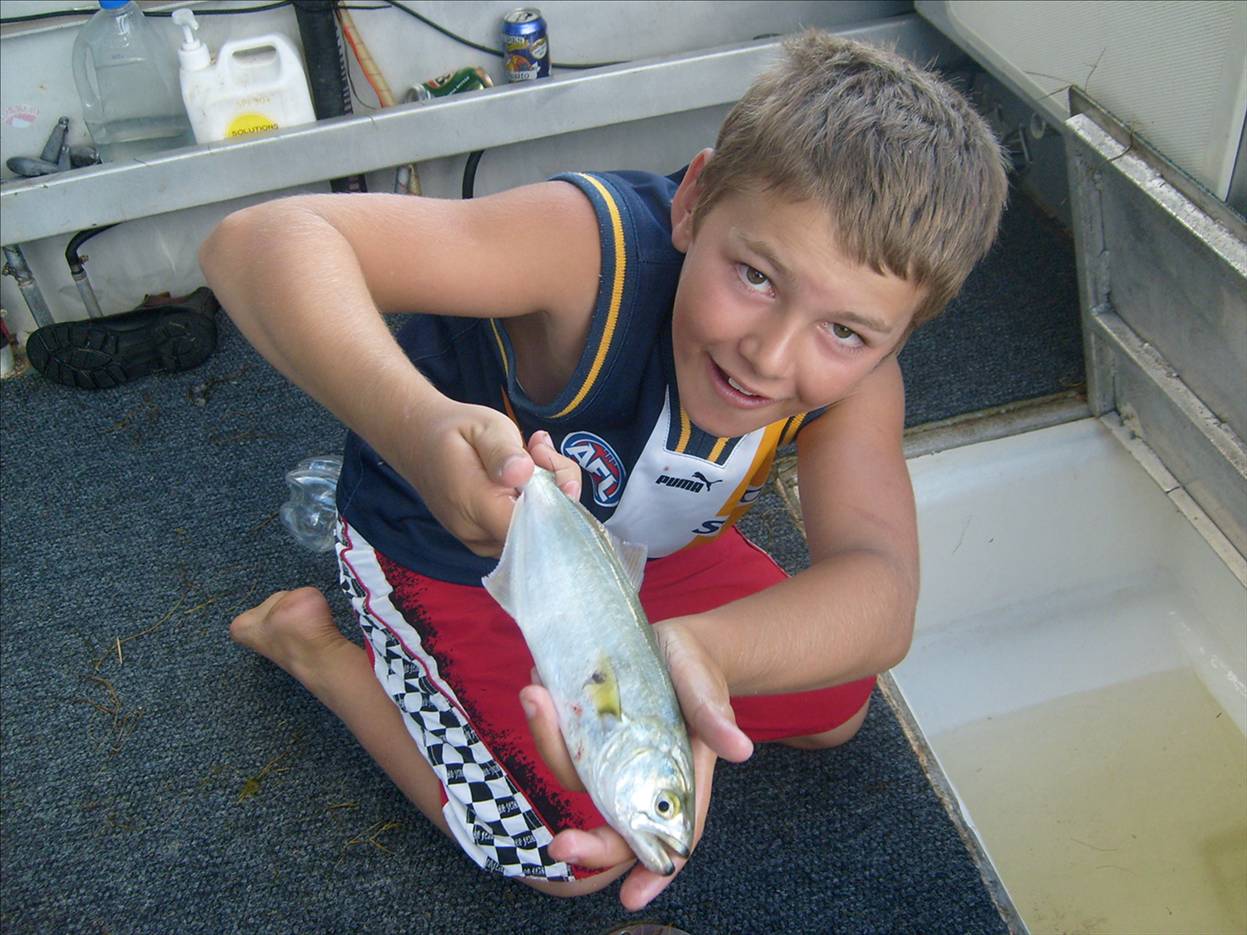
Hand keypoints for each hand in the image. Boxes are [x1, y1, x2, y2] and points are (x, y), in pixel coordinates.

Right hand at [411, 405, 580, 555]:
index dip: (554, 498)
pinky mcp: (484, 541)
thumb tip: (523, 474)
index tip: (547, 460)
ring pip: (533, 531)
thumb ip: (503, 451)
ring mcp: (480, 541)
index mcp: (474, 504)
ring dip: (544, 494)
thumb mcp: (483, 426)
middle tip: (539, 448)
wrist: (417, 441)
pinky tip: (522, 475)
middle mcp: (476, 533)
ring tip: (530, 454)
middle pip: (538, 530)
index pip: (532, 525)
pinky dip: (530, 504)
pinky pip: (520, 530)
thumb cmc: (454, 430)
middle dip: (553, 489)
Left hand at [520, 619, 751, 909]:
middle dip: (584, 841)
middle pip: (611, 822)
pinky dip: (546, 717)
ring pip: (575, 772)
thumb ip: (716, 717)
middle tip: (558, 844)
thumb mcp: (708, 688)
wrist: (678, 642)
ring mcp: (610, 754)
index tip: (630, 900)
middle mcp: (640, 776)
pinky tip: (539, 685)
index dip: (653, 872)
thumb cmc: (700, 670)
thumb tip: (739, 750)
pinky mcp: (589, 730)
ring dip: (549, 742)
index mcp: (677, 780)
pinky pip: (562, 737)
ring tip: (536, 698)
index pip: (669, 838)